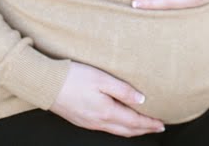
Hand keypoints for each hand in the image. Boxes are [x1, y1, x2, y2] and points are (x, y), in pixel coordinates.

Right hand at [50, 61, 164, 136]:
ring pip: (116, 131)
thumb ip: (123, 90)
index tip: (162, 123)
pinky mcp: (81, 120)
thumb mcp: (102, 78)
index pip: (133, 121)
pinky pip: (106, 128)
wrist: (46, 84)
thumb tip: (142, 100)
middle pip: (127, 130)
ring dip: (132, 130)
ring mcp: (89, 123)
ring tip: (143, 126)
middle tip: (158, 127)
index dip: (149, 123)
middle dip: (144, 129)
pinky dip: (119, 127)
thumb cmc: (74, 77)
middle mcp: (98, 121)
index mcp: (106, 111)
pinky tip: (119, 121)